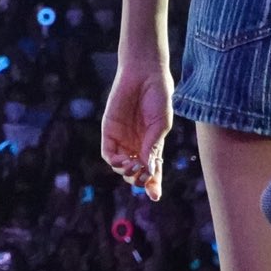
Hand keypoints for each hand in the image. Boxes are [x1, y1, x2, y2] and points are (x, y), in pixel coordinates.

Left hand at [100, 55, 172, 200]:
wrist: (145, 73)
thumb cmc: (159, 96)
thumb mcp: (161, 124)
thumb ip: (153, 147)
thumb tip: (150, 169)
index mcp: (152, 146)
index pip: (152, 172)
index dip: (153, 185)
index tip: (155, 196)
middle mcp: (137, 145)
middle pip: (135, 174)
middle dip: (139, 180)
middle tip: (144, 176)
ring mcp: (123, 139)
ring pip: (121, 167)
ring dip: (127, 172)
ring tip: (133, 167)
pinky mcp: (109, 130)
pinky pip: (109, 153)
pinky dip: (115, 161)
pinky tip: (123, 160)